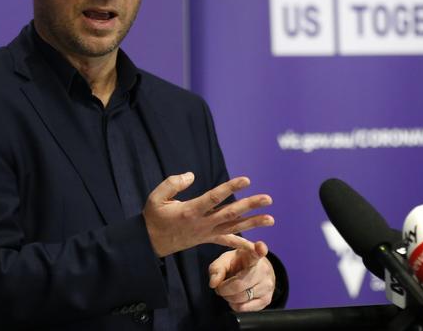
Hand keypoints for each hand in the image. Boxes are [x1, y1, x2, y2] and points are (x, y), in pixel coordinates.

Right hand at [142, 172, 273, 256]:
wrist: (151, 243)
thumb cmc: (154, 216)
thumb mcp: (156, 197)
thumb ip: (173, 183)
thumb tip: (191, 175)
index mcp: (190, 211)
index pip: (214, 198)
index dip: (230, 188)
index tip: (246, 180)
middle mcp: (202, 223)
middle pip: (230, 214)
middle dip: (250, 206)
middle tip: (268, 198)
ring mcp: (207, 233)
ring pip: (234, 228)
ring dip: (253, 223)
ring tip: (271, 219)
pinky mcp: (208, 239)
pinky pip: (227, 242)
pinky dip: (242, 244)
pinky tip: (257, 246)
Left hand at [209, 240, 275, 311]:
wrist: (256, 271)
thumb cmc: (239, 263)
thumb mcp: (226, 260)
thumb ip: (217, 268)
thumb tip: (214, 283)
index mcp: (253, 256)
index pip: (258, 252)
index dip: (259, 249)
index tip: (259, 247)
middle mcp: (264, 270)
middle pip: (238, 285)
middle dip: (223, 289)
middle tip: (220, 286)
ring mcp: (268, 286)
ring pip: (240, 299)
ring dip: (228, 297)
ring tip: (229, 290)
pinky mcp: (267, 300)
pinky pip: (244, 308)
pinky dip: (235, 305)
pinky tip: (236, 297)